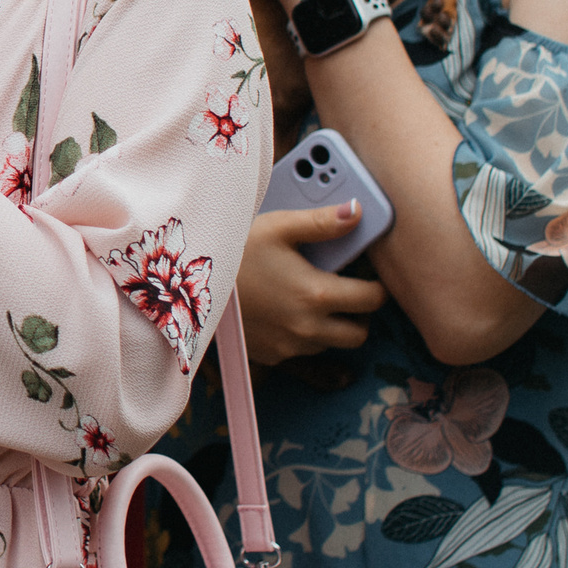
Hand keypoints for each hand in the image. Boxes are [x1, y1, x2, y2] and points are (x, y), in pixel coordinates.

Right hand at [235, 204, 387, 363]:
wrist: (191, 283)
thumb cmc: (236, 250)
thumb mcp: (279, 227)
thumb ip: (323, 222)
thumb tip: (358, 212)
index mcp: (318, 293)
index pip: (373, 300)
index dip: (376, 287)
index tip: (369, 279)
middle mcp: (308, 326)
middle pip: (358, 334)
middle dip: (359, 315)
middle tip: (346, 294)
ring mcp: (288, 345)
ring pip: (329, 344)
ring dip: (330, 327)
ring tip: (312, 300)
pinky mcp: (270, 355)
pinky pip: (300, 352)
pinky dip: (302, 336)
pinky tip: (285, 312)